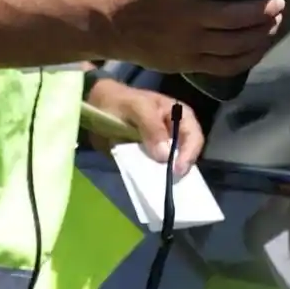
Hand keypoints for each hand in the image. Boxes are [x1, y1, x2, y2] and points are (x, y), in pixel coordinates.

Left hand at [85, 79, 204, 174]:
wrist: (95, 105)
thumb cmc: (120, 101)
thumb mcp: (137, 108)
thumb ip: (152, 127)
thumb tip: (164, 156)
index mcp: (179, 115)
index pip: (194, 136)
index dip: (189, 153)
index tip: (177, 169)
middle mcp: (175, 132)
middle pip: (186, 154)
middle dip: (180, 168)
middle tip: (169, 181)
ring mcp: (161, 146)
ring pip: (172, 164)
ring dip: (167, 175)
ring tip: (161, 187)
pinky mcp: (148, 157)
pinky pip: (155, 170)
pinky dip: (152, 177)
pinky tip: (149, 185)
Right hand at [102, 0, 285, 75]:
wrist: (117, 27)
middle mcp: (186, 16)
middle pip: (233, 16)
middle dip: (263, 9)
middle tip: (279, 1)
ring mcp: (189, 43)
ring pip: (235, 43)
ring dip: (262, 32)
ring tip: (275, 21)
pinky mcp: (191, 64)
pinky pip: (227, 65)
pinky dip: (251, 56)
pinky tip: (262, 44)